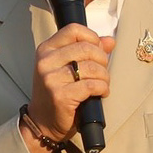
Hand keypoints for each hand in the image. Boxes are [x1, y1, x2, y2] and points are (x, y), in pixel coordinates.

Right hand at [26, 23, 114, 142]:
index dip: (92, 37)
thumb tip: (109, 41)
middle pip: (86, 48)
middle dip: (102, 59)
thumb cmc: (56, 93)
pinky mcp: (60, 95)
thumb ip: (87, 51)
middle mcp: (46, 61)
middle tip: (103, 71)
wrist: (42, 122)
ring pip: (91, 67)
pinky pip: (91, 85)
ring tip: (102, 83)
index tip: (98, 50)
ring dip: (104, 76)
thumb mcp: (66, 67)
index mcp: (46, 49)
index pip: (73, 30)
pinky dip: (102, 88)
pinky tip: (101, 92)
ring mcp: (52, 79)